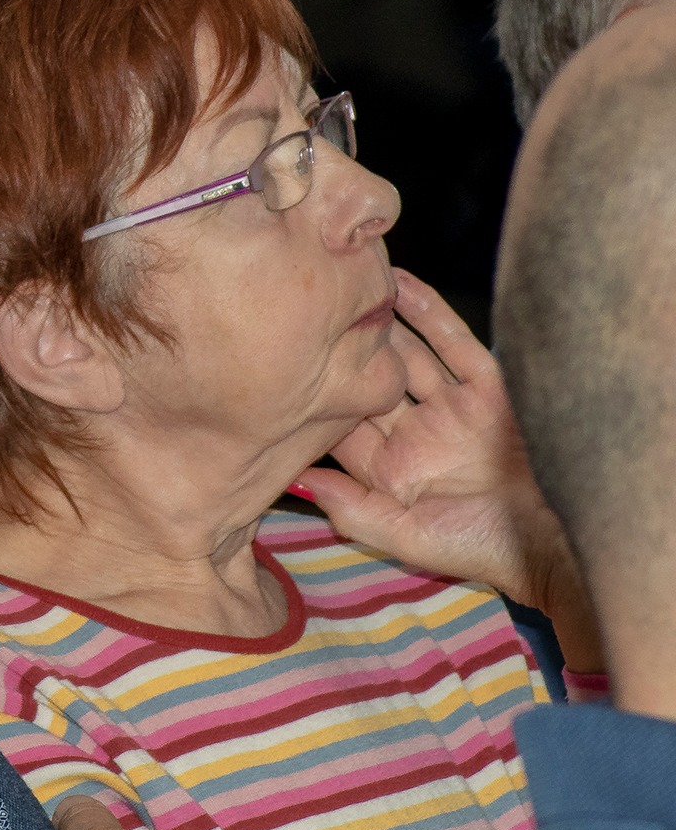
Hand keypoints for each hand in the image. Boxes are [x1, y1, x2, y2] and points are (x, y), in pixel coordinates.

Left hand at [295, 270, 601, 670]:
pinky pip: (454, 344)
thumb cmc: (477, 547)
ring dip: (378, 321)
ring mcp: (452, 408)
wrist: (554, 543)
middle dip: (341, 348)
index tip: (275, 357)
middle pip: (370, 380)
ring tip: (344, 281)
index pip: (342, 422)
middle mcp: (416, 431)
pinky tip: (399, 281)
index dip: (312, 392)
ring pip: (408, 354)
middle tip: (302, 304)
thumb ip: (349, 507)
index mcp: (390, 467)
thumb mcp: (403, 535)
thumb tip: (293, 477)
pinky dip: (427, 312)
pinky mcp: (490, 390)